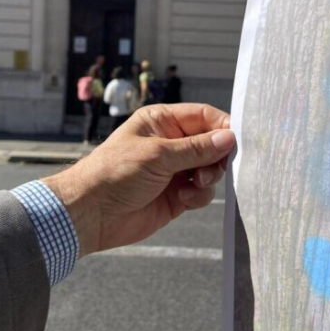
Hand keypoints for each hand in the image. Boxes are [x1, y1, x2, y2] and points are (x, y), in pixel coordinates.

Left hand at [43, 103, 234, 256]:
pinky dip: (199, 196)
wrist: (91, 214)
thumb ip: (196, 148)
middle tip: (212, 168)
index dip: (223, 127)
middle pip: (211, 144)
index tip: (238, 141)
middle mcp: (170, 143)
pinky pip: (201, 192)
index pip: (204, 116)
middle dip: (217, 157)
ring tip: (194, 185)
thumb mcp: (158, 155)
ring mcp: (174, 170)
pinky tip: (183, 200)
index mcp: (161, 121)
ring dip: (209, 178)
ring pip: (210, 169)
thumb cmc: (114, 173)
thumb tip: (229, 138)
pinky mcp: (176, 196)